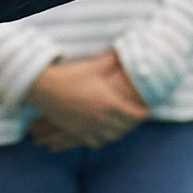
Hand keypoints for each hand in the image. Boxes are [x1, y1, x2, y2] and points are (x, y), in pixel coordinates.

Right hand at [24, 51, 149, 149]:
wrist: (45, 89)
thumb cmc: (70, 75)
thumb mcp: (94, 66)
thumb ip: (111, 61)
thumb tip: (122, 51)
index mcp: (109, 103)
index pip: (134, 114)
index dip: (143, 112)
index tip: (147, 109)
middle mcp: (101, 119)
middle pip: (125, 127)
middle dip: (133, 123)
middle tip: (137, 118)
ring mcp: (89, 127)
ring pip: (111, 137)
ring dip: (119, 132)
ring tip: (123, 127)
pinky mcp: (77, 132)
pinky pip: (95, 142)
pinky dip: (103, 139)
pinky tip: (104, 135)